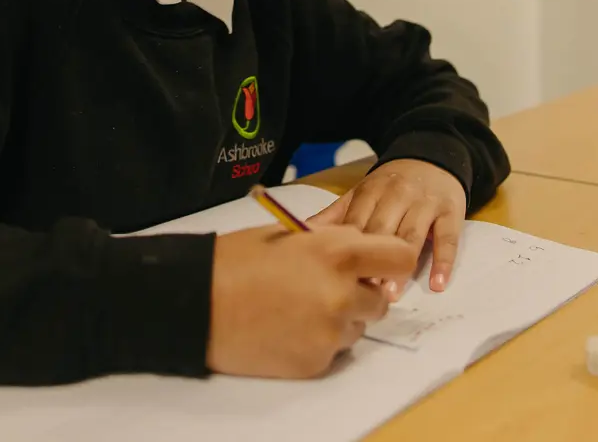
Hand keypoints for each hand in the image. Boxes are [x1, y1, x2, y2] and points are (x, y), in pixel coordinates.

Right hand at [206, 224, 416, 378]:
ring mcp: (331, 332)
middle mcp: (343, 294)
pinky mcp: (316, 362)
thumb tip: (357, 250)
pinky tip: (286, 329)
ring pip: (357, 328)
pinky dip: (318, 341)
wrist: (197, 302)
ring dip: (340, 319)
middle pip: (381, 300)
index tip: (377, 265)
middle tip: (325, 288)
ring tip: (298, 309)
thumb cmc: (237, 259)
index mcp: (337, 252)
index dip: (391, 260)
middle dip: (360, 294)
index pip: (399, 257)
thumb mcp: (287, 235)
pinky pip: (334, 352)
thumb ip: (329, 242)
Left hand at [310, 159, 466, 295]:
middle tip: (361, 292)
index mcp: (370, 192)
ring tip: (391, 294)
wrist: (432, 156)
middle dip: (371, 260)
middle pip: (382, 231)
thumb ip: (336, 215)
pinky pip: (448, 238)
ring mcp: (425, 203)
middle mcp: (397, 196)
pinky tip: (437, 285)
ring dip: (402, 265)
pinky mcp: (451, 211)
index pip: (356, 224)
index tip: (336, 277)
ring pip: (412, 235)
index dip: (346, 250)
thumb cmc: (391, 184)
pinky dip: (443, 262)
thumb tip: (300, 233)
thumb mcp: (362, 193)